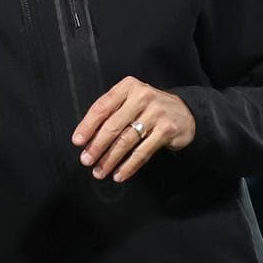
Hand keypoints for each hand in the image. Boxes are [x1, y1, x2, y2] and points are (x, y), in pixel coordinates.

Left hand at [71, 76, 195, 182]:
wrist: (185, 113)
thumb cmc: (147, 108)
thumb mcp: (129, 101)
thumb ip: (110, 113)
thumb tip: (86, 138)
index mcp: (127, 87)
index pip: (102, 107)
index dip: (87, 126)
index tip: (77, 141)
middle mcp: (142, 96)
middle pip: (113, 125)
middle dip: (97, 146)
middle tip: (86, 160)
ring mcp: (156, 113)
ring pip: (126, 141)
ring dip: (110, 159)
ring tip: (99, 171)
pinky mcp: (167, 130)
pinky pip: (143, 152)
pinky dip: (129, 166)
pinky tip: (119, 174)